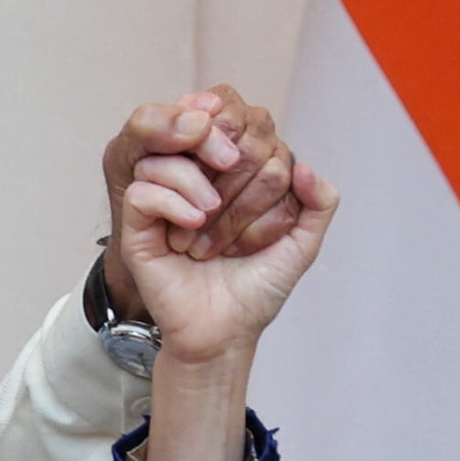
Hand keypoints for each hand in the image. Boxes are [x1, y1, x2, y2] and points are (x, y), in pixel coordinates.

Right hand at [103, 86, 334, 366]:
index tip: (270, 182)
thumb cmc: (256, 289)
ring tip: (209, 214)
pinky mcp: (138, 225)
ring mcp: (164, 200)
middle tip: (237, 206)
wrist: (224, 332)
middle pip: (205, 133)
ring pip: (168, 154)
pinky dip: (170, 200)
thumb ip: (320, 205)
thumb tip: (304, 165)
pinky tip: (190, 224)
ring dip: (196, 181)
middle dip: (232, 168)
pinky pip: (143, 189)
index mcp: (232, 176)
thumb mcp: (301, 245)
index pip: (239, 128)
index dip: (256, 146)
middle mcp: (196, 179)